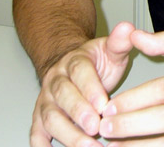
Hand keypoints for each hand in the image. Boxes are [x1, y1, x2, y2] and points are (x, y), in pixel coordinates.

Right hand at [30, 21, 134, 146]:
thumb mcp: (110, 50)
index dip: (91, 89)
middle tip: (96, 127)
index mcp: (74, 61)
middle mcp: (56, 80)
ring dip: (68, 134)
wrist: (72, 66)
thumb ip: (119, 42)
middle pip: (63, 96)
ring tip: (88, 146)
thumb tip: (127, 28)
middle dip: (79, 113)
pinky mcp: (40, 119)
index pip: (80, 73)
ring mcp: (47, 100)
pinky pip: (36, 134)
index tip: (104, 104)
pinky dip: (42, 146)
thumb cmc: (96, 62)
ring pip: (50, 117)